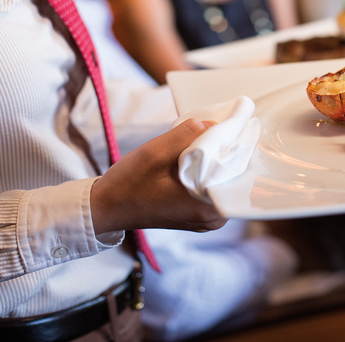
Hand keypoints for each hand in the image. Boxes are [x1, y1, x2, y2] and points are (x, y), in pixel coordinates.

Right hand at [90, 119, 227, 233]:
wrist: (106, 208)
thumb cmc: (128, 184)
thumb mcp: (155, 152)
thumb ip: (188, 135)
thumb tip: (215, 124)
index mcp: (207, 207)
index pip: (237, 169)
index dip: (233, 144)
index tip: (229, 125)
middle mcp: (215, 219)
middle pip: (234, 175)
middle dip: (224, 151)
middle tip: (211, 130)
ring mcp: (210, 220)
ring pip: (224, 180)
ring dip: (215, 160)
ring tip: (199, 144)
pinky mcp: (202, 216)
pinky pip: (215, 187)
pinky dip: (208, 171)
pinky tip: (195, 158)